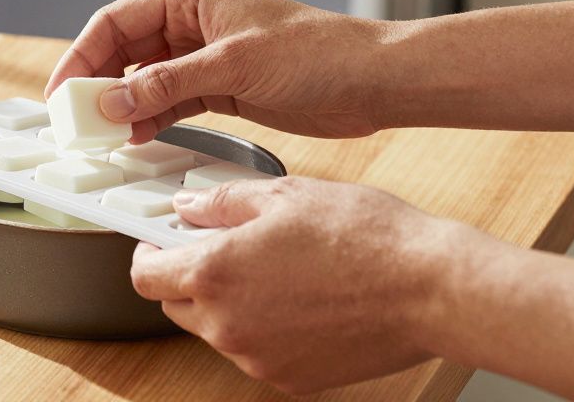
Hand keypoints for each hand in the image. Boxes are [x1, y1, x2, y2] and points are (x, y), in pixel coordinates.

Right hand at [45, 0, 387, 142]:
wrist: (372, 82)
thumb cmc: (317, 54)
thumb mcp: (232, 66)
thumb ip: (167, 84)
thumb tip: (112, 102)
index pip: (116, 21)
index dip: (82, 56)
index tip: (62, 92)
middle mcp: (192, 22)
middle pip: (124, 51)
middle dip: (98, 84)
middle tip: (76, 121)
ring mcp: (205, 56)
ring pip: (144, 79)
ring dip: (122, 106)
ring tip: (100, 136)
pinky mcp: (221, 87)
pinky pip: (170, 101)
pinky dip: (150, 119)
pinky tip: (136, 138)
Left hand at [131, 177, 478, 394]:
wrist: (428, 289)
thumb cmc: (365, 236)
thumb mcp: (285, 195)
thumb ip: (222, 203)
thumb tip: (187, 206)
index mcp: (216, 272)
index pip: (145, 276)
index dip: (146, 254)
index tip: (158, 241)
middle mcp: (227, 324)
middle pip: (176, 305)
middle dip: (187, 276)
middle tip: (222, 248)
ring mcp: (256, 358)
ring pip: (215, 330)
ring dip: (227, 303)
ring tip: (275, 270)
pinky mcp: (287, 378)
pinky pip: (253, 351)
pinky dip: (262, 328)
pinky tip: (298, 298)